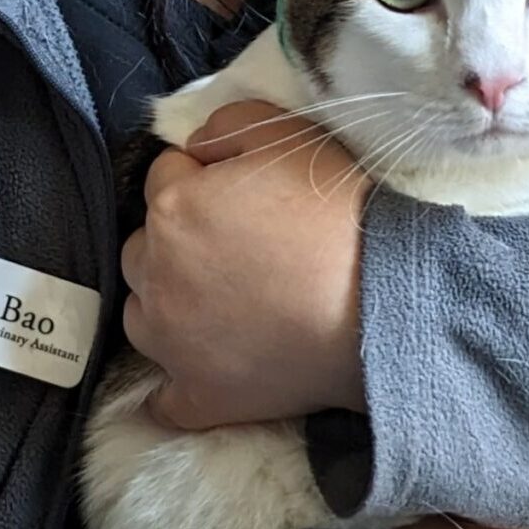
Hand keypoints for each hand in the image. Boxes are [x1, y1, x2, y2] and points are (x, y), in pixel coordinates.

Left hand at [119, 99, 368, 429]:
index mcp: (173, 209)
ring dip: (167, 303)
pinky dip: (177, 383)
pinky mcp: (201, 396)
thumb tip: (194, 149)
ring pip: (142, 314)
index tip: (241, 192)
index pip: (163, 177)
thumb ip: (224, 127)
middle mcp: (157, 275)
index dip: (201, 178)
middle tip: (234, 245)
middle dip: (176, 240)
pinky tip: (200, 369)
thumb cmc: (339, 212)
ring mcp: (173, 344)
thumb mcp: (287, 133)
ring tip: (222, 301)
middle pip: (143, 246)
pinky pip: (164, 400)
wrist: (386, 301)